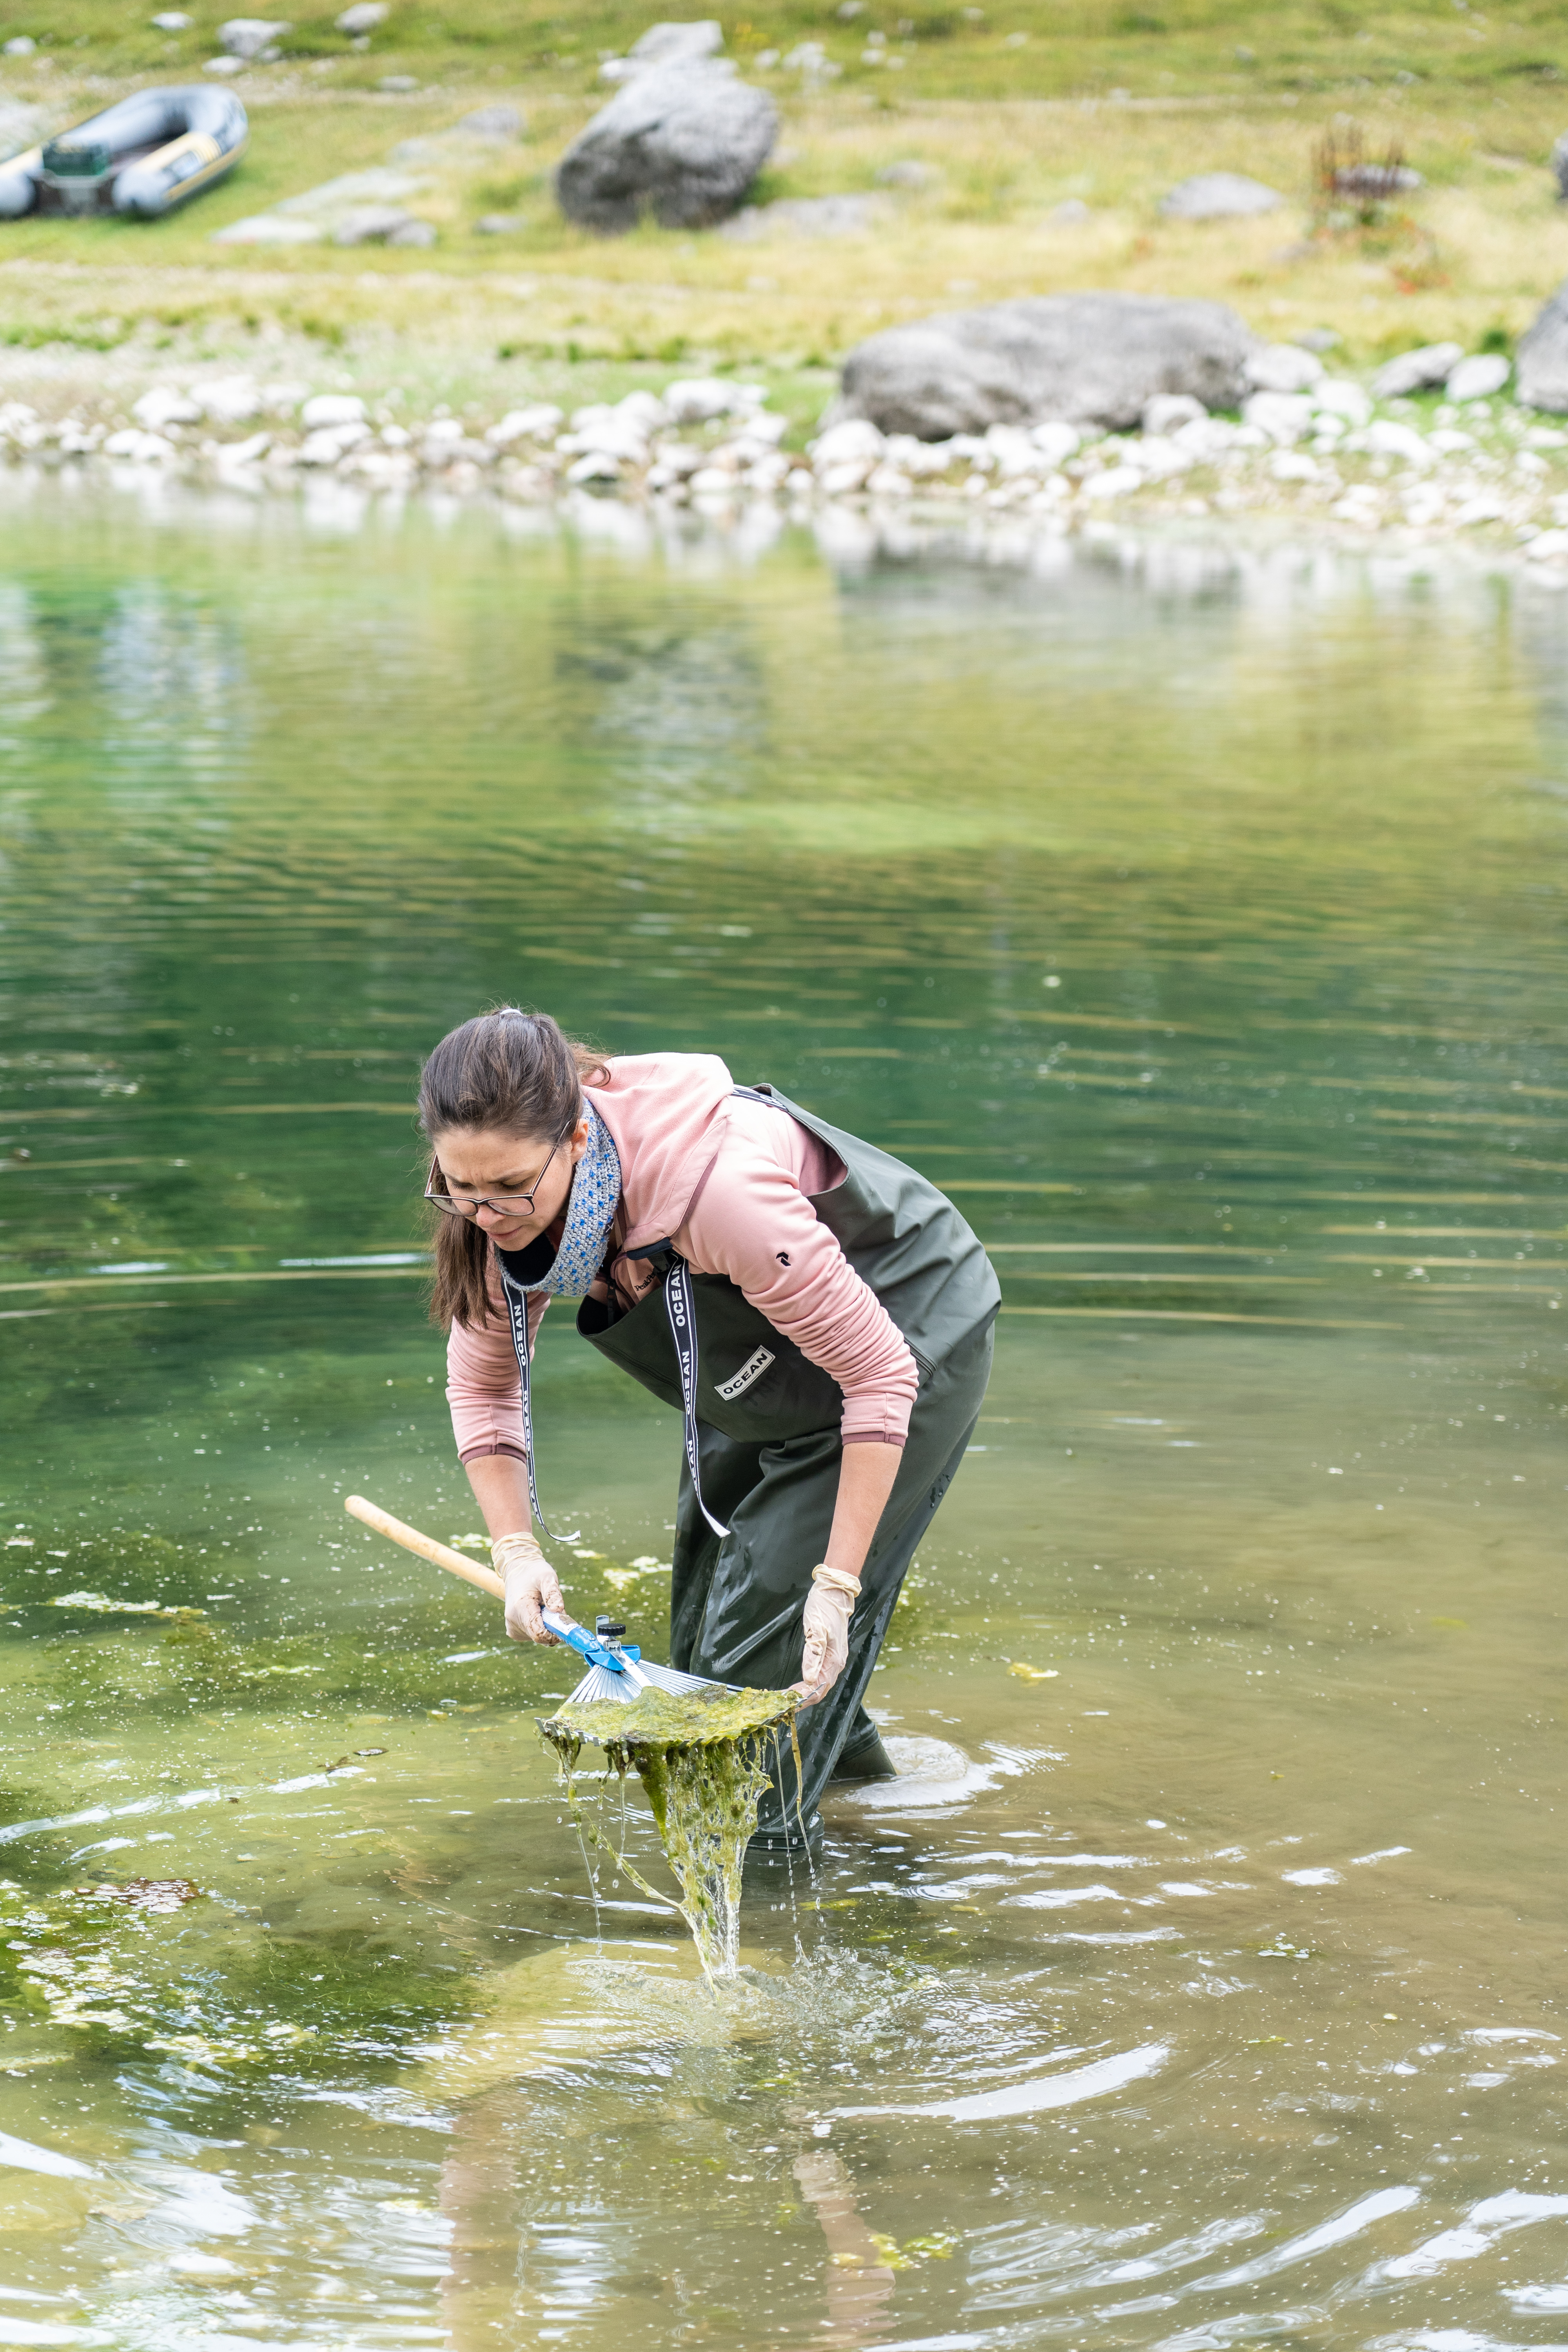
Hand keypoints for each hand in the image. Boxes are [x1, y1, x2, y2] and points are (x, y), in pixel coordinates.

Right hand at [490, 1530, 563, 1643]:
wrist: (517, 1571)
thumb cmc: (534, 1573)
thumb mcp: (547, 1577)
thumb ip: (553, 1593)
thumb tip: (558, 1611)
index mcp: (521, 1608)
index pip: (538, 1633)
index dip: (554, 1633)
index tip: (564, 1623)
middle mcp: (513, 1621)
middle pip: (539, 1636)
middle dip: (552, 1628)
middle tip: (555, 1610)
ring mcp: (512, 1627)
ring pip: (537, 1637)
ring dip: (546, 1626)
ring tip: (543, 1607)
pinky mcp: (514, 1630)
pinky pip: (532, 1635)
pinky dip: (540, 1627)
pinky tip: (537, 1612)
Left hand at [792, 1581, 852, 1707]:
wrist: (834, 1591)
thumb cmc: (824, 1607)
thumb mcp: (816, 1628)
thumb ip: (813, 1654)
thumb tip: (808, 1679)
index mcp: (834, 1660)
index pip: (818, 1688)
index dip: (802, 1698)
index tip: (785, 1702)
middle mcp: (836, 1663)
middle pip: (820, 1690)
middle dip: (802, 1699)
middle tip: (782, 1704)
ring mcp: (834, 1659)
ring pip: (820, 1684)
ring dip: (804, 1693)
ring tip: (788, 1697)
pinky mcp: (830, 1654)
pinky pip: (819, 1676)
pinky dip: (808, 1684)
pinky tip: (798, 1685)